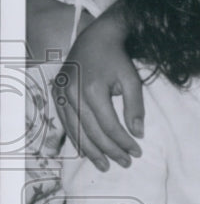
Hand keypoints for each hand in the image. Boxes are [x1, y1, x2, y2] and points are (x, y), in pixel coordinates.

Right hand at [53, 9, 144, 170]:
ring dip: (92, 151)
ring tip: (105, 165)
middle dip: (110, 151)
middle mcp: (72, 93)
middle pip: (92, 132)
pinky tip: (87, 151)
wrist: (95, 37)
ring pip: (76, 131)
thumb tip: (138, 133)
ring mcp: (61, 94)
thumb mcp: (132, 80)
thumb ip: (135, 107)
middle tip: (125, 163)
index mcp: (92, 89)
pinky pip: (66, 123)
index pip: (109, 126)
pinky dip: (77, 138)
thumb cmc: (117, 58)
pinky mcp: (57, 94)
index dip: (124, 142)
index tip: (137, 152)